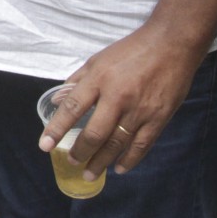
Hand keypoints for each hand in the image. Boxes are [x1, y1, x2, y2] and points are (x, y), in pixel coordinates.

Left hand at [42, 24, 206, 177]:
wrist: (171, 44)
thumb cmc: (131, 50)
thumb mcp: (98, 59)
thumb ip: (77, 81)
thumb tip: (57, 99)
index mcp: (99, 79)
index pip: (72, 108)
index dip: (57, 129)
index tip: (45, 145)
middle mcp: (118, 96)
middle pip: (95, 133)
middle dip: (81, 151)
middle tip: (72, 161)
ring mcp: (140, 109)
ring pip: (117, 143)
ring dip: (102, 161)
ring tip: (90, 173)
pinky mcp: (159, 117)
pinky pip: (142, 145)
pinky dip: (130, 160)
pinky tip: (119, 168)